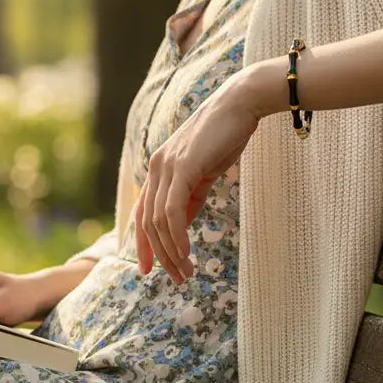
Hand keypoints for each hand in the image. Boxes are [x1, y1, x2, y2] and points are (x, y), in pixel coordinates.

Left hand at [135, 73, 261, 281]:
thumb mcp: (204, 173)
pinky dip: (177, 235)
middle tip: (178, 277)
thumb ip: (189, 197)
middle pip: (148, 223)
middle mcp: (156, 167)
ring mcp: (166, 166)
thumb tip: (180, 225)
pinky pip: (173, 211)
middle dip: (160, 255)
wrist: (240, 105)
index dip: (143, 243)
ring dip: (172, 251)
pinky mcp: (182, 167)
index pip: (142, 213)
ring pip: (159, 221)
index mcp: (158, 169)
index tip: (149, 268)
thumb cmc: (226, 136)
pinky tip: (186, 252)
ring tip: (186, 270)